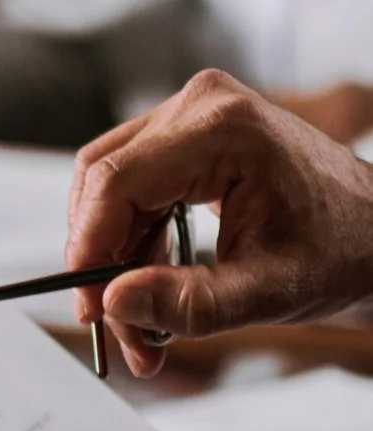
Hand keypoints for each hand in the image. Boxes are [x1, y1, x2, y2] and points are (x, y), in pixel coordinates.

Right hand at [68, 70, 372, 375]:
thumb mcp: (268, 291)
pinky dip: (131, 244)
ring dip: (111, 258)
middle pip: (101, 182)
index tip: (89, 307)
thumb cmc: (341, 251)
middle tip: (112, 322)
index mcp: (223, 129)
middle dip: (98, 260)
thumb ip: (189, 302)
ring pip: (107, 188)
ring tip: (138, 321)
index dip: (88, 249)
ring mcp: (190, 117)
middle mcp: (200, 107)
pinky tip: (150, 290)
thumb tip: (114, 302)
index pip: (115, 183)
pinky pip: (130, 189)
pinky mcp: (186, 137)